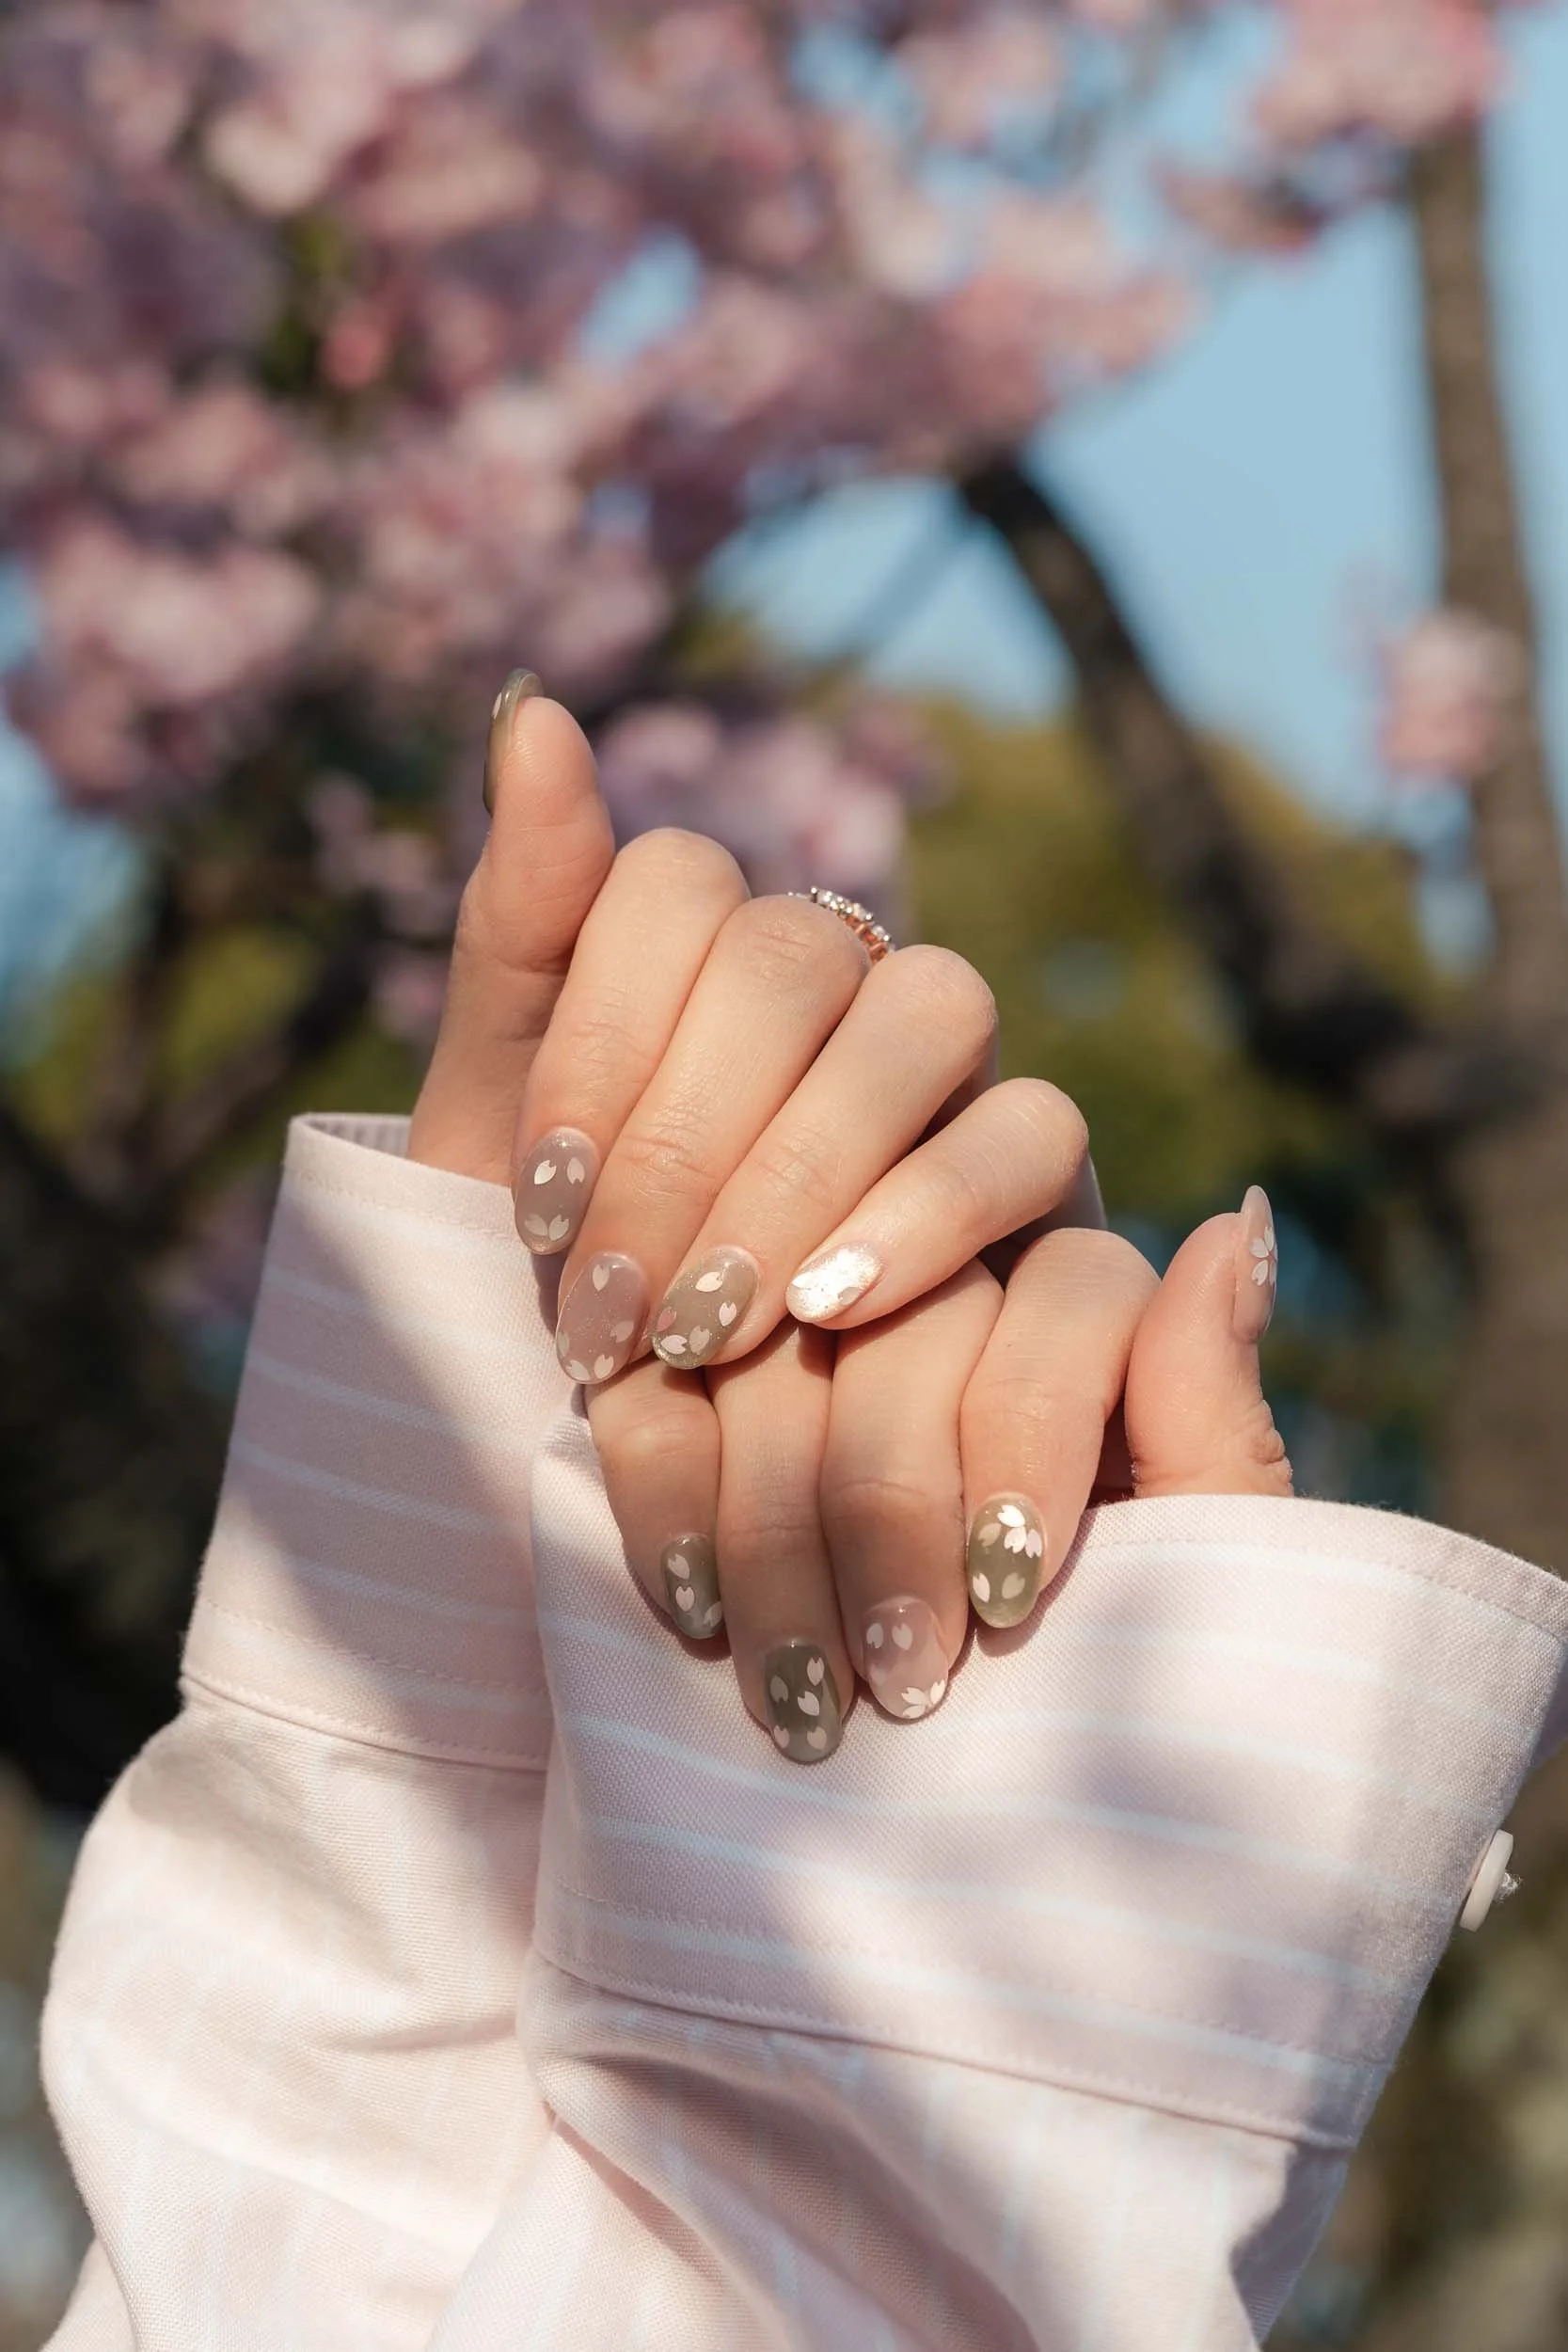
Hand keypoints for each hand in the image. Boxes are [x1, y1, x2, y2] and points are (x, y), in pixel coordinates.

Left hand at [409, 680, 1097, 1386]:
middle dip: (683, 1145)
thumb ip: (520, 937)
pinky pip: (1032, 1129)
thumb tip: (531, 705)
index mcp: (705, 943)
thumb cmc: (573, 1287)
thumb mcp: (492, 1140)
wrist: (671, 1459)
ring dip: (805, 1169)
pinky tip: (826, 1308)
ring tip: (707, 1328)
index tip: (535, 1211)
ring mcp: (951, 1057)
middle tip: (609, 1313)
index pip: (671, 885)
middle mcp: (842, 972)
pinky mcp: (1040, 1168)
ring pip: (933, 1010)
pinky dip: (927, 1210)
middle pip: (793, 954)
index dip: (598, 1042)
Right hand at [589, 1187, 1289, 1759]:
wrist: (974, 1883)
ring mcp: (799, 1342)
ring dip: (777, 1525)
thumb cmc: (1110, 1722)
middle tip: (899, 1676)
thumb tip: (1238, 1220)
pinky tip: (693, 1607)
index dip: (1034, 1425)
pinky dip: (667, 1495)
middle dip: (893, 1503)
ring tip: (801, 1691)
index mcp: (1097, 1335)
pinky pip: (653, 1393)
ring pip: (772, 1349)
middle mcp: (956, 1300)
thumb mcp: (1183, 1587)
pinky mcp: (682, 1397)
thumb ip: (1207, 1417)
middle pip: (913, 1319)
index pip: (1071, 1292)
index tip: (1010, 1589)